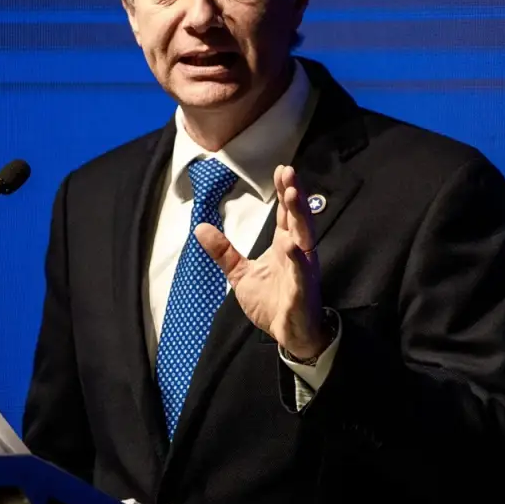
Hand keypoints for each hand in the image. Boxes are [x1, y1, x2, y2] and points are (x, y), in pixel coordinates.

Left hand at [194, 164, 327, 358]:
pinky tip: (292, 244)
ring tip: (292, 194)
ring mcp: (302, 271)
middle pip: (298, 219)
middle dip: (294, 195)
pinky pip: (302, 273)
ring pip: (305, 238)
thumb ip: (223, 251)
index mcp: (285, 247)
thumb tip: (200, 227)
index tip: (281, 168)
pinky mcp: (303, 291)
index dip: (285, 192)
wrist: (290, 334)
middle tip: (288, 171)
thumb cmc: (272, 302)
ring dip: (300, 216)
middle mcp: (298, 254)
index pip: (286, 214)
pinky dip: (298, 259)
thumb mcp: (240, 274)